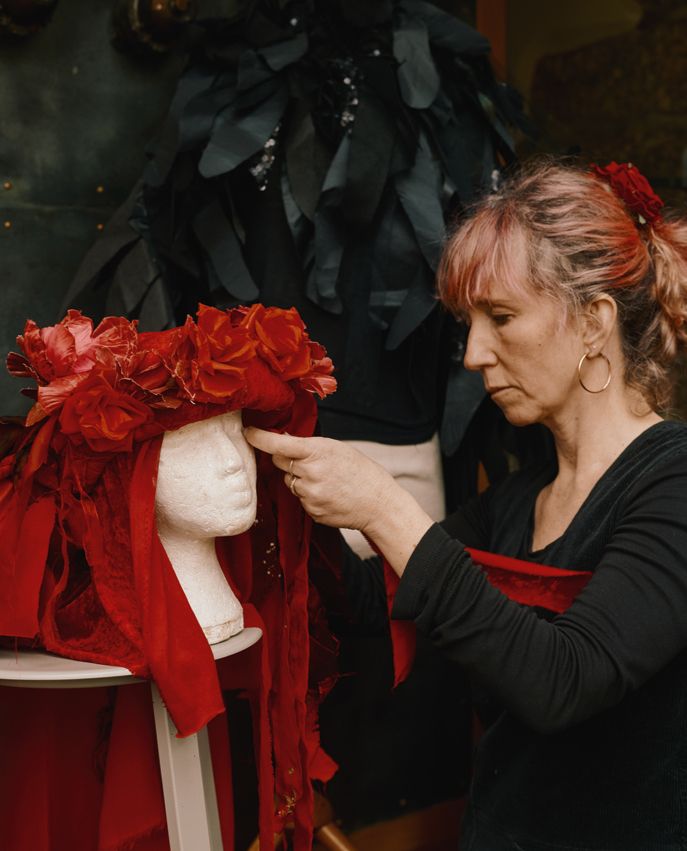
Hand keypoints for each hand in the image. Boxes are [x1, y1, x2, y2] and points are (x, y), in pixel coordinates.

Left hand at [243, 427, 393, 532]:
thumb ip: (308, 446)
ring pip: (290, 482)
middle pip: (279, 463)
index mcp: (315, 452)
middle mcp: (308, 474)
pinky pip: (300, 499)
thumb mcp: (336, 448)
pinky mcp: (310, 511)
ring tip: (327, 481)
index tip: (248, 432)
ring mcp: (308, 495)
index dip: (259, 437)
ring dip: (300, 479)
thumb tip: (282, 441)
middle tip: (310, 462)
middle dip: (287, 460)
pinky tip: (328, 494)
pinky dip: (309, 496)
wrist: (377, 502)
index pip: (278, 444)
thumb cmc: (360, 471)